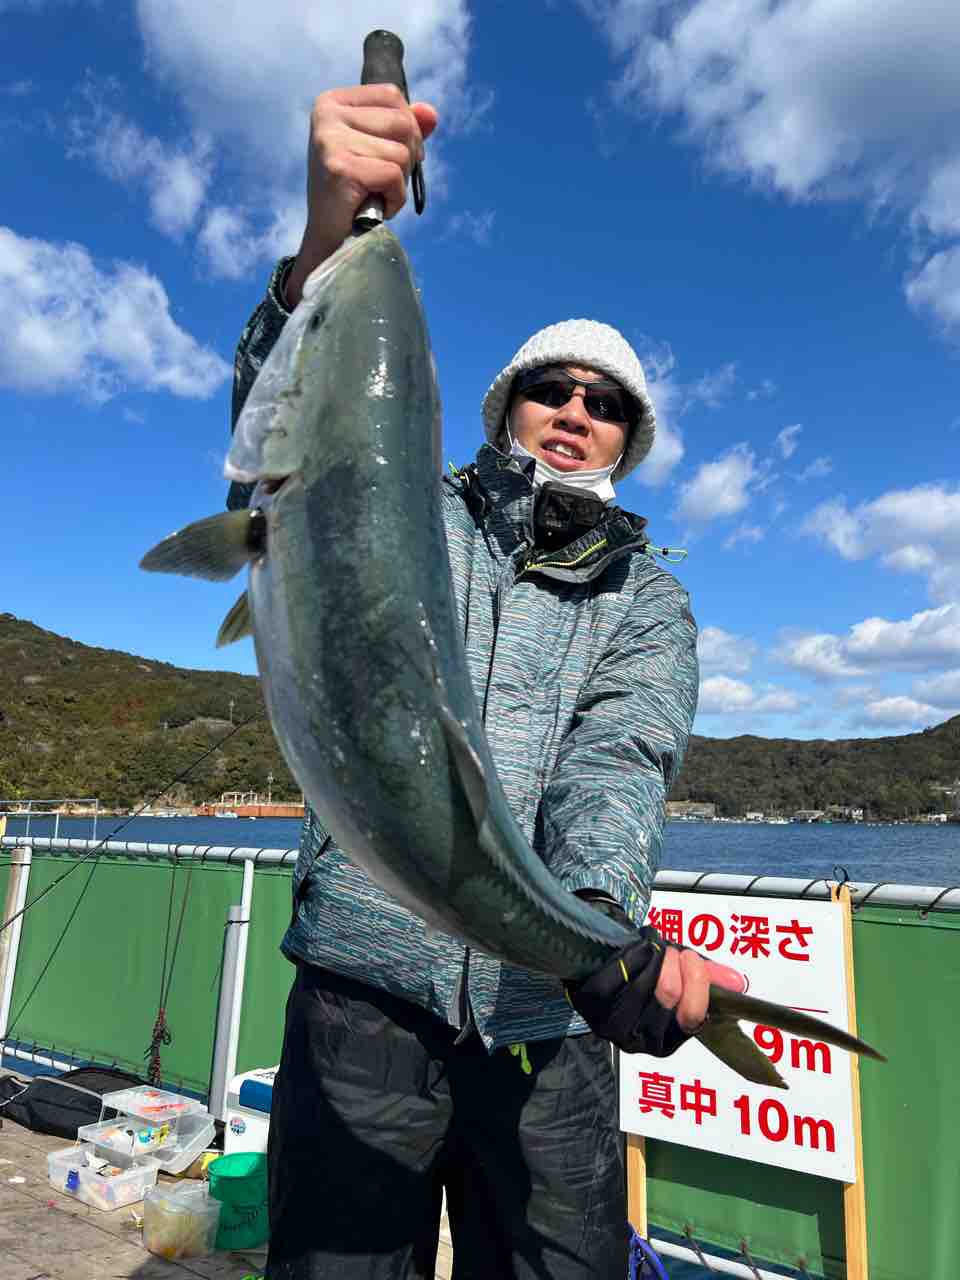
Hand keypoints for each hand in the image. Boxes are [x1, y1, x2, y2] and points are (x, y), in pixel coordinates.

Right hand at [286, 85, 438, 305]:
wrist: (331, 238)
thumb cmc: (354, 193)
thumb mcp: (379, 151)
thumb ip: (406, 129)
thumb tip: (431, 113)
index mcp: (332, 102)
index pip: (392, 95)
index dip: (407, 129)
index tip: (389, 156)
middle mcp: (327, 114)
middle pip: (402, 123)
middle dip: (407, 159)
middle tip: (382, 181)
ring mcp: (331, 139)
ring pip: (402, 152)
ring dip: (399, 182)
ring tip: (374, 194)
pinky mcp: (340, 168)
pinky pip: (393, 175)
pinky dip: (395, 198)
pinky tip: (375, 206)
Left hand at [565, 929, 746, 1056]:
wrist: (606, 959)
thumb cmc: (647, 971)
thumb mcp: (682, 974)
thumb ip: (709, 979)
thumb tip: (738, 983)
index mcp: (667, 1041)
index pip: (691, 1019)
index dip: (696, 984)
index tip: (693, 960)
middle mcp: (638, 1041)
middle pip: (667, 996)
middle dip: (674, 963)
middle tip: (672, 950)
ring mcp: (610, 1026)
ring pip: (641, 986)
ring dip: (652, 957)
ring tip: (654, 946)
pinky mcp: (589, 1006)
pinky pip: (614, 978)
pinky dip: (628, 956)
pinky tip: (634, 950)